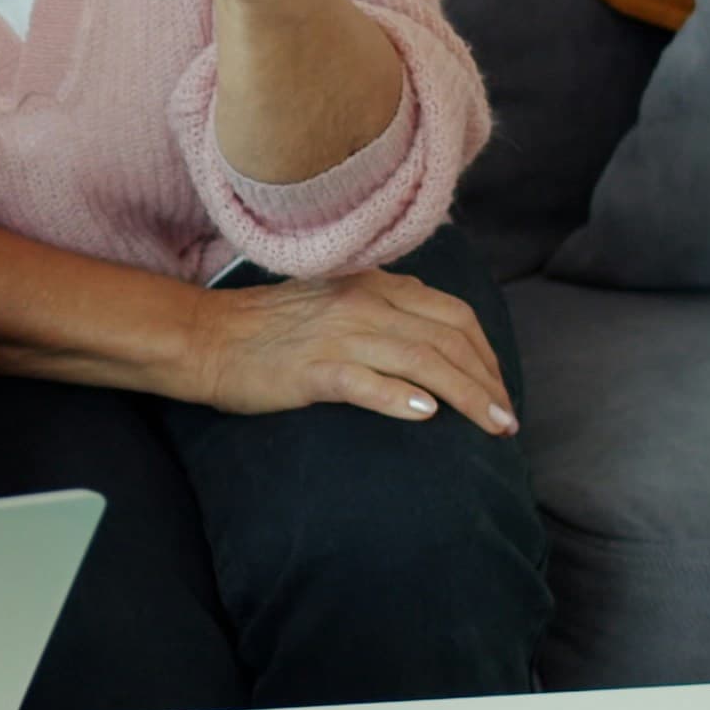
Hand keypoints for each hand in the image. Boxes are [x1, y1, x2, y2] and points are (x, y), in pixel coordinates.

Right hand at [180, 271, 516, 435]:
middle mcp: (363, 302)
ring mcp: (338, 334)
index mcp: (373, 284)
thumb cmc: (267, 329)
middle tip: (506, 420)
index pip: (452, 314)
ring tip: (491, 425)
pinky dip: (400, 397)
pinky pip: (366, 380)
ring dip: (466, 395)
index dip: (487, 354)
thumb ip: (382, 311)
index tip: (499, 390)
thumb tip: (432, 341)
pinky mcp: (312, 368)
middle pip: (447, 339)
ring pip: (422, 360)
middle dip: (487, 382)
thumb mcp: (335, 302)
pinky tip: (426, 416)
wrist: (203, 337)